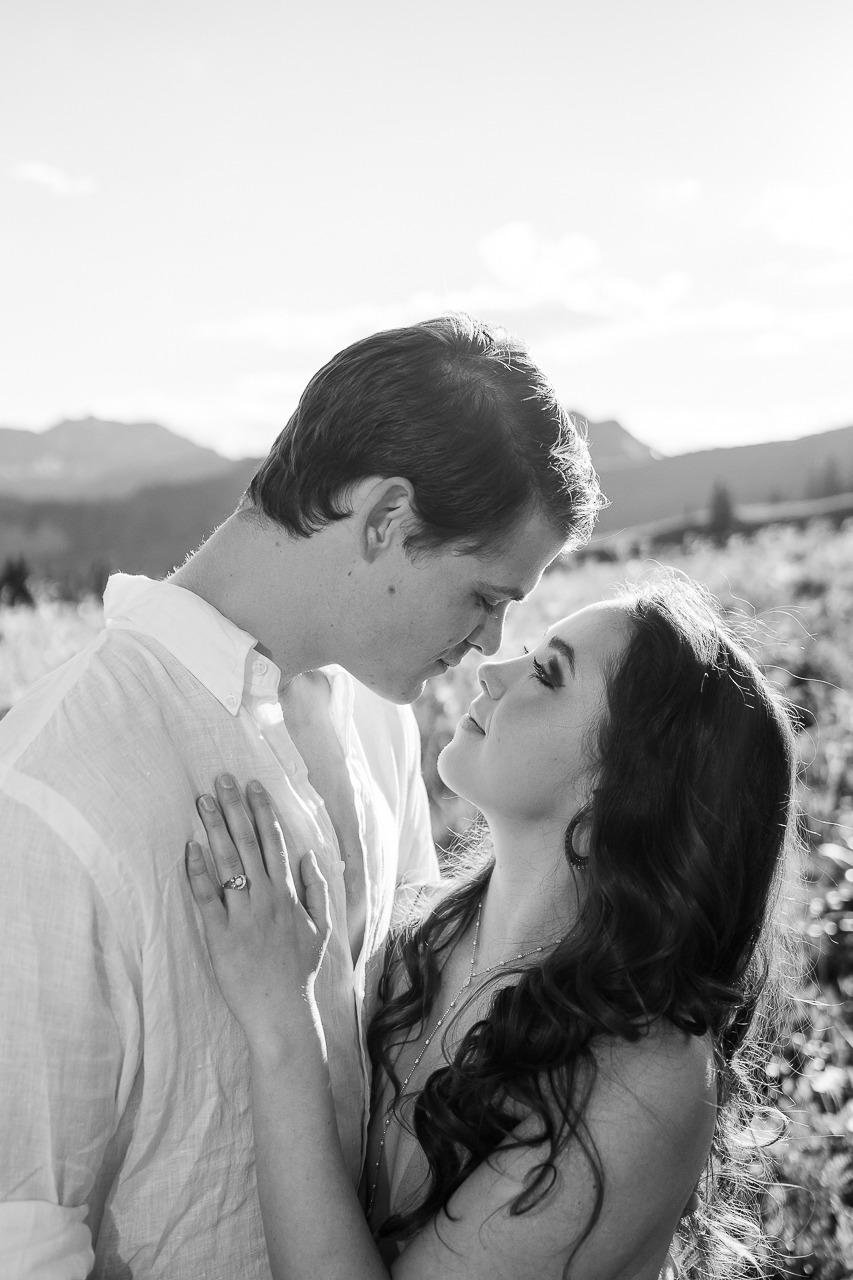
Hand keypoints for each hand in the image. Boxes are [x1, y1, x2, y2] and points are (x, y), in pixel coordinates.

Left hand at [186, 775, 331, 1062]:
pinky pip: (207, 898)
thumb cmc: (300, 973)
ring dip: (215, 829)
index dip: (262, 812)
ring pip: (227, 864)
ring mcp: (242, 916)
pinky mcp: (220, 936)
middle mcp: (266, 899)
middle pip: (248, 844)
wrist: (283, 1013)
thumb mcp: (321, 929)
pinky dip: (198, 872)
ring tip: (203, 802)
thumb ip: (316, 890)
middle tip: (221, 779)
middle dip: (235, 809)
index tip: (253, 786)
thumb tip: (310, 856)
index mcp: (288, 895)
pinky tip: (190, 848)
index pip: (274, 843)